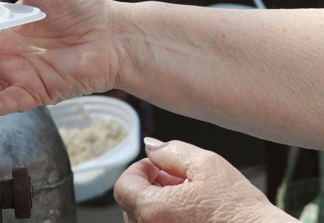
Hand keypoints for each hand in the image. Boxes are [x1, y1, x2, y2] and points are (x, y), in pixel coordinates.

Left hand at [114, 138, 297, 222]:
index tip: (157, 165)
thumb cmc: (240, 209)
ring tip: (189, 196)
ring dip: (159, 202)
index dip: (139, 170)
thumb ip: (170, 151)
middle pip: (132, 203)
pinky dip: (168, 218)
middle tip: (178, 178)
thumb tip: (150, 146)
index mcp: (153, 210)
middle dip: (150, 185)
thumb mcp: (206, 165)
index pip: (123, 186)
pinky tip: (193, 213)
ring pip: (145, 218)